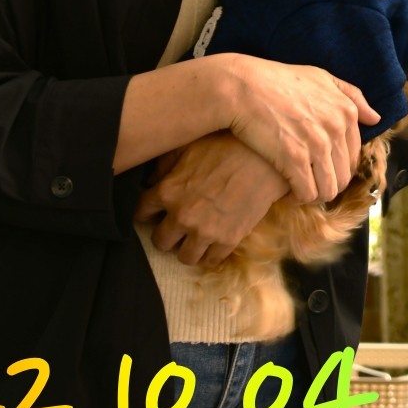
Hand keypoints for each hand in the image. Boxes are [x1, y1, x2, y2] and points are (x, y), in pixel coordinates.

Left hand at [139, 132, 290, 268]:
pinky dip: (211, 253)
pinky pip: (211, 261)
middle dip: (167, 234)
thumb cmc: (226, 146)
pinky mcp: (228, 240)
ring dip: (188, 248)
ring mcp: (205, 231)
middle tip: (177, 226)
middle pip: (160, 241)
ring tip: (196, 237)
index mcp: (168, 192)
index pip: (141, 213)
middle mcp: (182, 216)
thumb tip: (152, 179)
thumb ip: (165, 164)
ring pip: (184, 257)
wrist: (266, 158)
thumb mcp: (190, 147)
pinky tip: (215, 240)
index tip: (156, 211)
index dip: (148, 212)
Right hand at [219, 55, 373, 202]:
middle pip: (343, 175)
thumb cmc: (277, 80)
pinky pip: (308, 193)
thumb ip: (351, 95)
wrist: (242, 86)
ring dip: (314, 195)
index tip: (319, 168)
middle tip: (307, 182)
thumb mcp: (320, 77)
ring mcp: (317, 145)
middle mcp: (337, 128)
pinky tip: (286, 194)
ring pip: (329, 189)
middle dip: (327, 183)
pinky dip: (298, 199)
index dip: (336, 166)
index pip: (353, 155)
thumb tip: (375, 118)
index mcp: (345, 110)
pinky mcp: (295, 159)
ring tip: (298, 191)